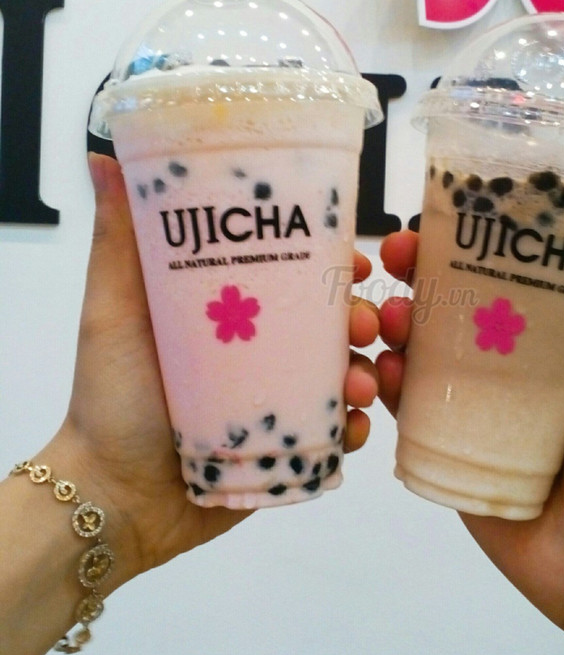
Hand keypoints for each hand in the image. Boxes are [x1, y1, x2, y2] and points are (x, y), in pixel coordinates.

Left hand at [42, 153, 378, 586]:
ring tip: (360, 387)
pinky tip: (353, 425)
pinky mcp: (290, 448)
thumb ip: (118, 245)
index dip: (334, 265)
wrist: (114, 497)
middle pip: (334, 326)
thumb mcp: (114, 313)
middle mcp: (265, 353)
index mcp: (237, 314)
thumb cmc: (113, 399)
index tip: (357, 261)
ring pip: (346, 377)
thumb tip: (103, 158)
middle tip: (369, 327)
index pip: (298, 278)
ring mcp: (280, 402)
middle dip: (366, 320)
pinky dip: (355, 427)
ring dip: (368, 374)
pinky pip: (338, 432)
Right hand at [378, 172, 563, 626]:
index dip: (463, 229)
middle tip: (393, 259)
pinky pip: (406, 401)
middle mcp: (504, 352)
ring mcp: (470, 396)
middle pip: (445, 295)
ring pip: (415, 342)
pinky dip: (385, 381)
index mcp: (549, 324)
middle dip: (411, 271)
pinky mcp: (444, 439)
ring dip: (388, 321)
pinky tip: (379, 373)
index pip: (498, 259)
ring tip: (382, 321)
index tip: (436, 209)